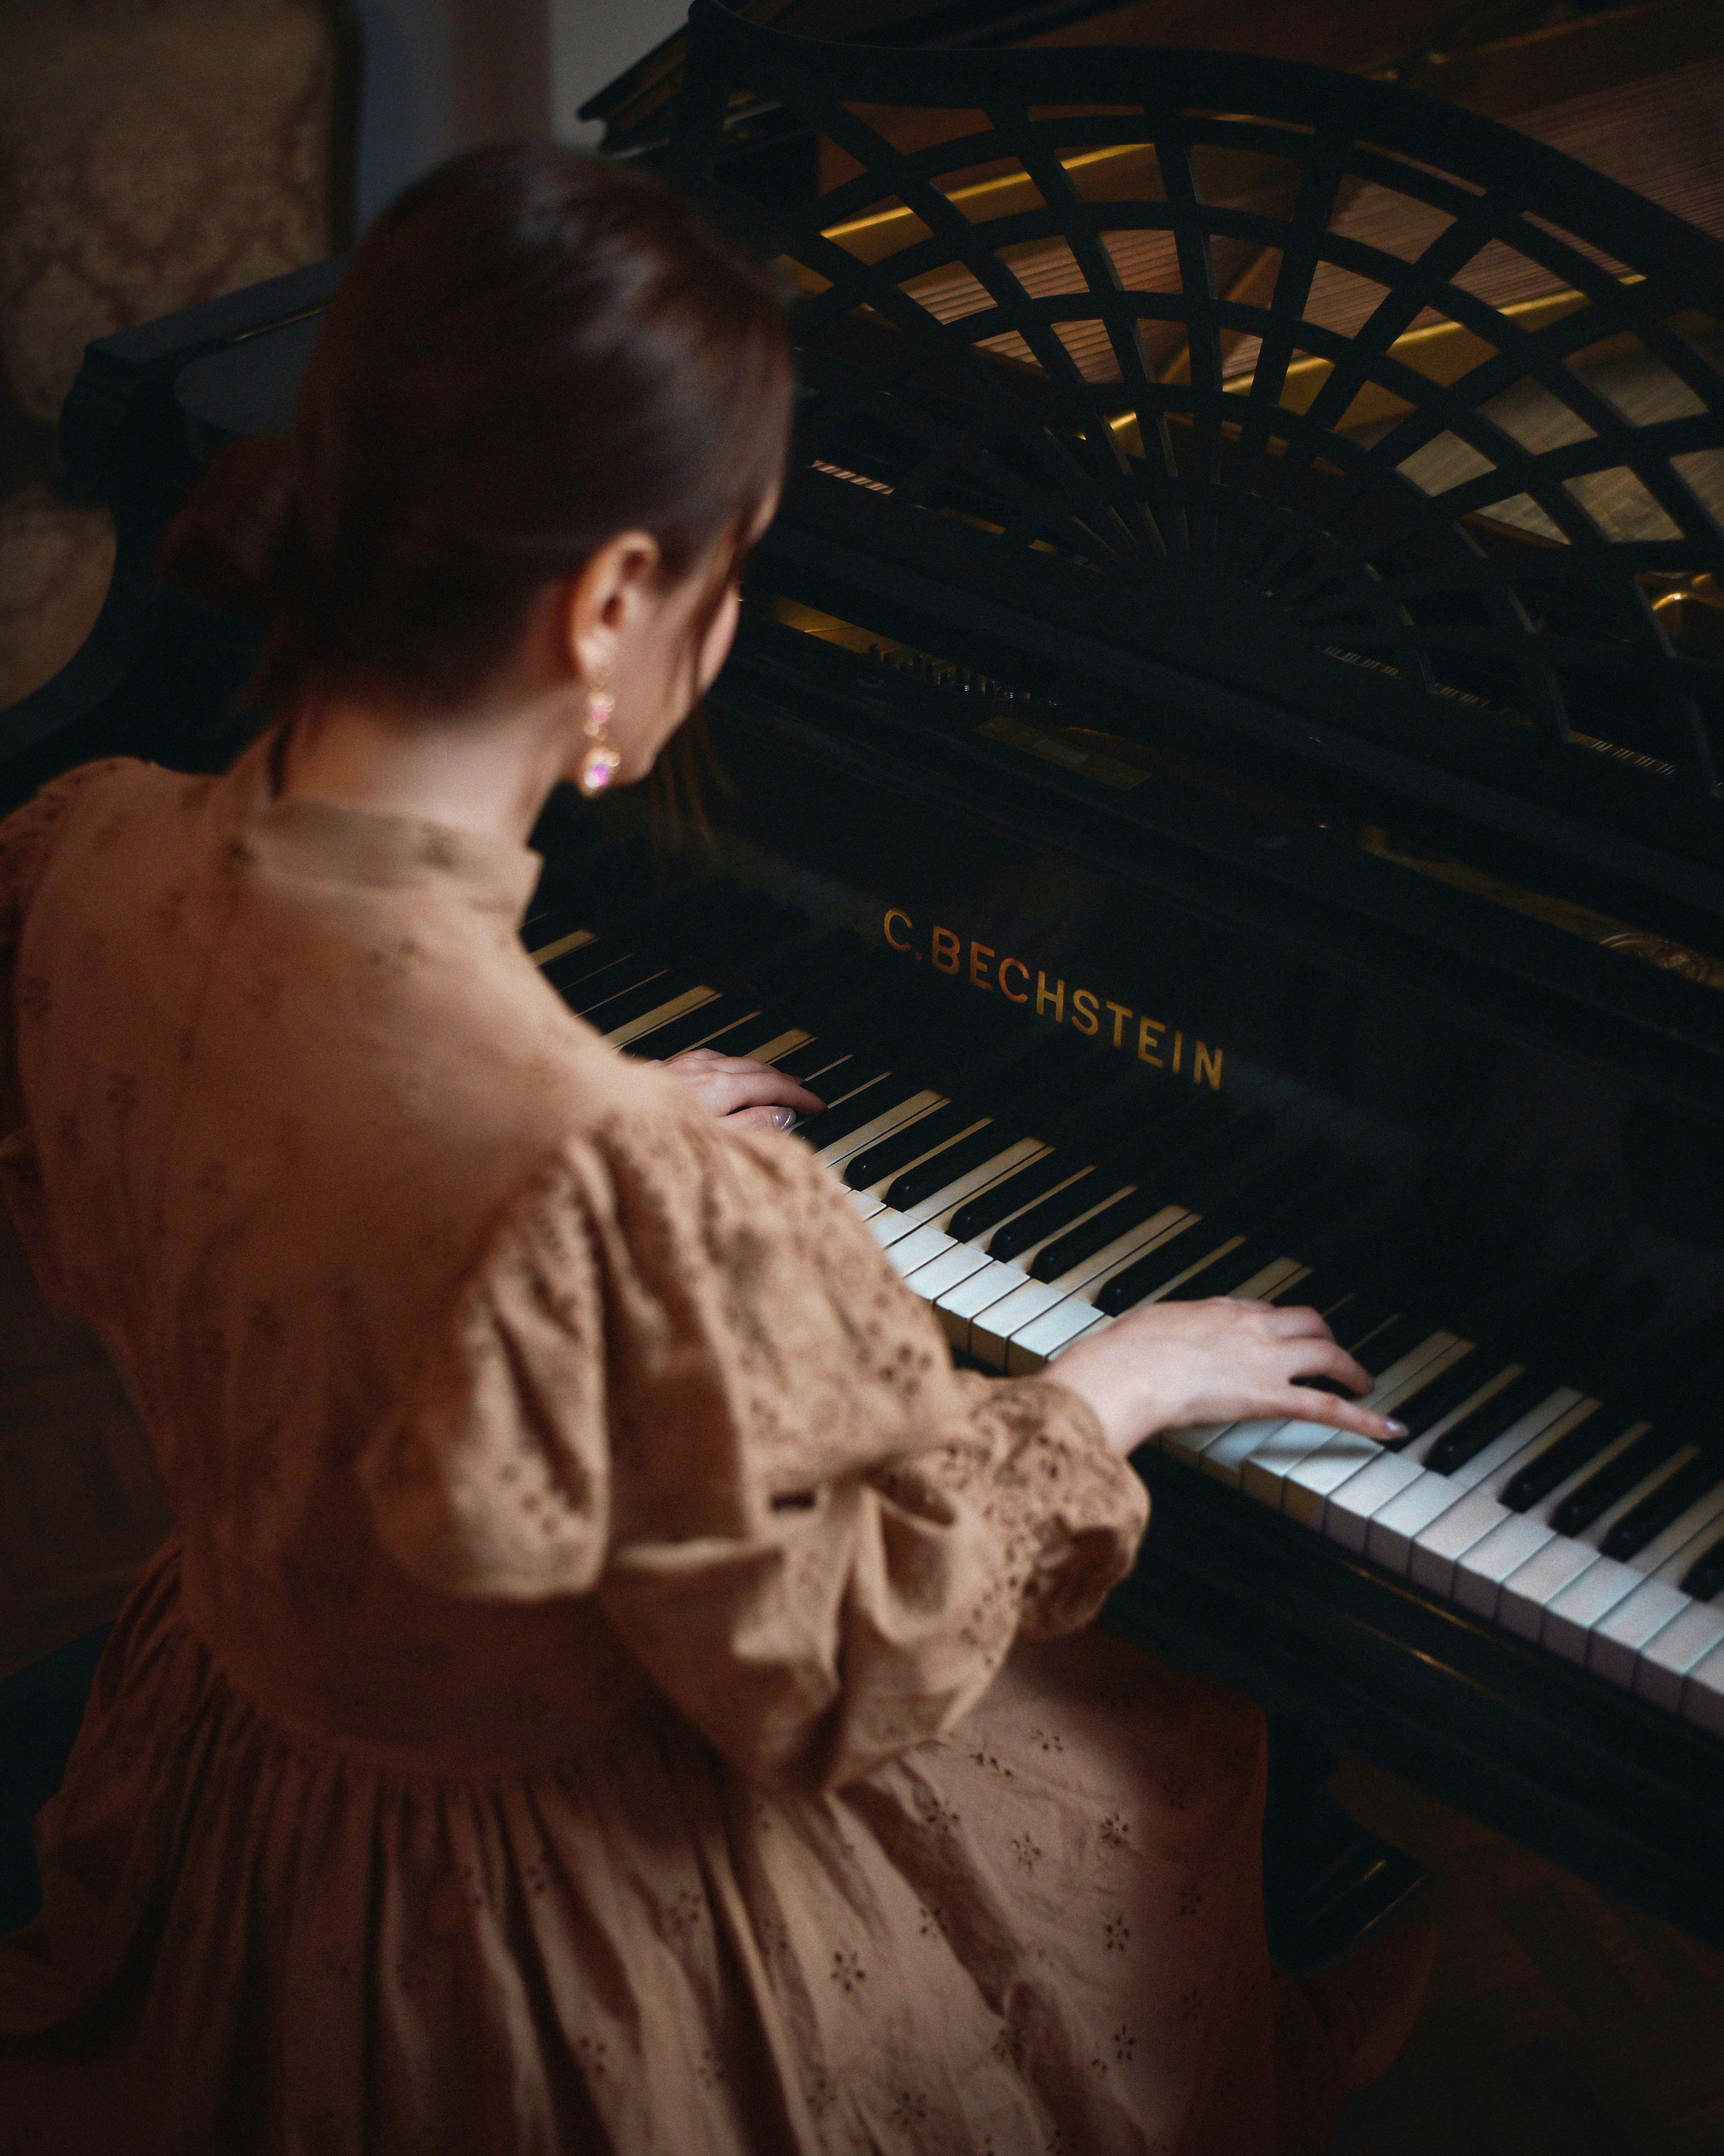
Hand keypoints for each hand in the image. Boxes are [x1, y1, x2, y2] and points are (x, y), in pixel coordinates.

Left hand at [659, 1047, 824, 1131]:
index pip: (769, 1087)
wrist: (593, 1121)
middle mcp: (698, 1073)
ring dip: (754, 1069)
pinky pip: (704, 1061)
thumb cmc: (648, 1139)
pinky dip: (725, 1066)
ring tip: (770, 1078)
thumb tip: (781, 1116)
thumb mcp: (713, 1143)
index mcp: (717, 1089)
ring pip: (728, 1061)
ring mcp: (677, 1069)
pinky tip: (719, 1072)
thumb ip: (750, 1127)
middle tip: (802, 1089)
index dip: (797, 1096)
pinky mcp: (658, 1073)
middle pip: (751, 1069)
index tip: (817, 1105)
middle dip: (781, 1078)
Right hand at [1050, 1298, 1403, 1457]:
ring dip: (1351, 1368)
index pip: (1267, 1311)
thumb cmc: (1124, 1353)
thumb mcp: (1147, 1331)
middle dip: (1327, 1338)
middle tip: (1335, 1356)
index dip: (1284, 1326)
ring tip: (1364, 1384)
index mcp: (1219, 1310)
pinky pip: (1329, 1407)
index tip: (1288, 1335)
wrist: (1127, 1369)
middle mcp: (1251, 1327)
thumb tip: (1156, 1343)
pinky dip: (1365, 1419)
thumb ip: (1164, 1336)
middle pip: (1308, 1322)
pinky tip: (1388, 1428)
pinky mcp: (1270, 1397)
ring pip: (1327, 1354)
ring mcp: (1264, 1360)